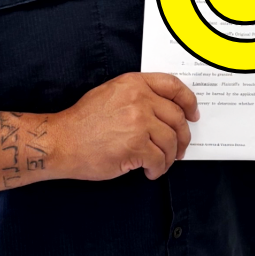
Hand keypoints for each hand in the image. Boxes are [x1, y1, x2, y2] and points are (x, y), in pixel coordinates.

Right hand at [51, 73, 198, 181]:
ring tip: (160, 164)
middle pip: (177, 118)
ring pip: (171, 141)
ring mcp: (138, 122)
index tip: (193, 114)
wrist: (60, 141)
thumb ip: (137, 95)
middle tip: (179, 150)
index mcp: (134, 83)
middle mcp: (139, 99)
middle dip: (183, 137)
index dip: (188, 101)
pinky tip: (149, 171)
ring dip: (169, 157)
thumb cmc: (82, 122)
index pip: (173, 86)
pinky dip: (158, 169)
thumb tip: (163, 110)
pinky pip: (159, 159)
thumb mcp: (110, 94)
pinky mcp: (136, 146)